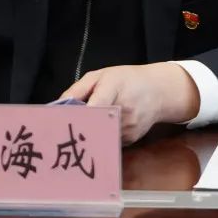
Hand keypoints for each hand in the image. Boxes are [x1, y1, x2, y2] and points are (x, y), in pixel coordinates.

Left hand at [60, 63, 200, 143]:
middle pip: (95, 126)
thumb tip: (59, 105)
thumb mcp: (101, 75)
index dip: (79, 116)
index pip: (95, 105)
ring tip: (77, 132)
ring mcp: (128, 127)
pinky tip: (98, 131)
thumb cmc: (127, 80)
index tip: (63, 123)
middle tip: (60, 135)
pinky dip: (100, 138)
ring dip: (88, 136)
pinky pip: (108, 142)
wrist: (158, 91)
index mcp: (114, 87)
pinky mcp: (131, 139)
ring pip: (100, 138)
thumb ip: (78, 89)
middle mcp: (123, 110)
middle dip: (77, 130)